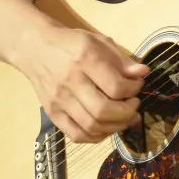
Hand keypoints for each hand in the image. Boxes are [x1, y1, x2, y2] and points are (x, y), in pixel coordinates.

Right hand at [14, 23, 146, 142]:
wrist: (35, 48)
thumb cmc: (71, 44)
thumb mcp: (99, 42)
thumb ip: (121, 59)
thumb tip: (143, 73)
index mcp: (84, 59)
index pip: (115, 86)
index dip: (133, 90)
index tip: (137, 86)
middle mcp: (70, 81)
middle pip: (104, 110)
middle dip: (127, 112)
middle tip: (133, 105)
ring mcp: (59, 100)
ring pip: (92, 126)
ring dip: (115, 126)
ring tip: (125, 117)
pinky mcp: (52, 114)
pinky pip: (77, 135)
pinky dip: (96, 136)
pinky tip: (106, 126)